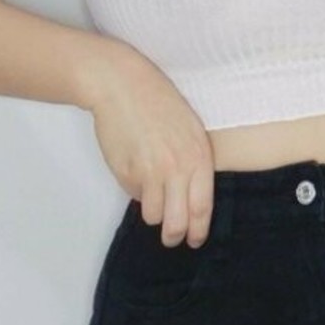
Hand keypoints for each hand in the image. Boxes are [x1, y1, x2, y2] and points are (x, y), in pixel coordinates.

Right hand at [86, 46, 214, 246]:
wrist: (122, 85)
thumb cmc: (160, 103)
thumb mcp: (191, 129)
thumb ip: (194, 163)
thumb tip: (189, 197)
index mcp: (198, 157)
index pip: (202, 208)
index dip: (198, 230)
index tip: (195, 239)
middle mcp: (176, 168)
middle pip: (177, 222)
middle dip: (174, 236)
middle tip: (172, 239)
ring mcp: (149, 172)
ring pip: (153, 215)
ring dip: (153, 212)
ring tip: (152, 195)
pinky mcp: (125, 173)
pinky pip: (134, 196)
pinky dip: (136, 191)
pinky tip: (136, 168)